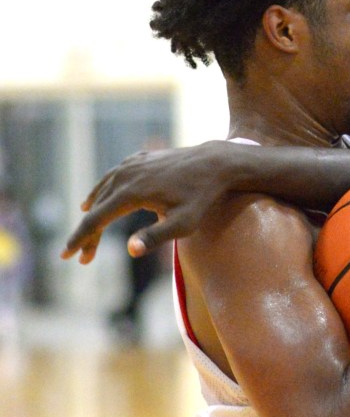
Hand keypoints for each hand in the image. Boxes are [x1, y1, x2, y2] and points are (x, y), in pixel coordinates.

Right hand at [61, 141, 235, 262]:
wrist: (216, 163)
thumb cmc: (202, 197)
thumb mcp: (184, 223)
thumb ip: (156, 237)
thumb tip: (130, 250)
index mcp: (131, 192)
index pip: (96, 220)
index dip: (80, 239)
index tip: (67, 256)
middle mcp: (125, 175)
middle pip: (96, 208)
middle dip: (88, 234)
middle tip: (83, 258)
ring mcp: (131, 164)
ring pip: (102, 191)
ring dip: (93, 212)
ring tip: (86, 232)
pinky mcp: (138, 158)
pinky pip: (112, 177)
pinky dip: (101, 191)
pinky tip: (96, 199)